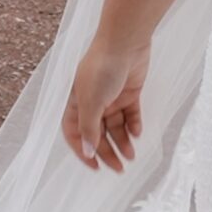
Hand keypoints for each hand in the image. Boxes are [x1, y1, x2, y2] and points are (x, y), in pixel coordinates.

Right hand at [62, 34, 147, 171]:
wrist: (124, 42)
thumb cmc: (101, 68)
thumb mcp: (91, 101)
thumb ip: (89, 127)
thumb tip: (87, 151)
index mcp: (76, 103)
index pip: (75, 132)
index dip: (82, 150)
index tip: (94, 166)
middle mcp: (92, 102)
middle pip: (97, 134)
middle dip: (107, 152)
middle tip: (119, 168)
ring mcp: (111, 98)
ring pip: (115, 127)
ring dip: (122, 142)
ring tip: (131, 156)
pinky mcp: (129, 92)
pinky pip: (130, 115)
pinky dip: (133, 125)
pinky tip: (137, 133)